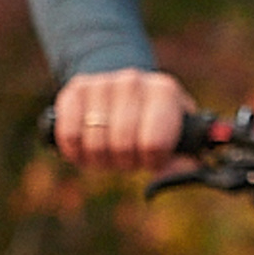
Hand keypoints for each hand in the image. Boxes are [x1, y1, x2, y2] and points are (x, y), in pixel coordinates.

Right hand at [51, 69, 192, 171]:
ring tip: (111, 148)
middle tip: (130, 155)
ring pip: (95, 143)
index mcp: (165, 92)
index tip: (153, 157)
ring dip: (101, 158)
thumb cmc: (155, 126)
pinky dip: (76, 151)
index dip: (151, 161)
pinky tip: (87, 147)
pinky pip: (69, 134)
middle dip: (125, 161)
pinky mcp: (76, 89)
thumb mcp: (178, 140)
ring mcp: (102, 82)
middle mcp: (133, 81)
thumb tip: (177, 172)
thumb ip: (184, 161)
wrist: (126, 94)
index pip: (154, 143)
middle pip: (122, 144)